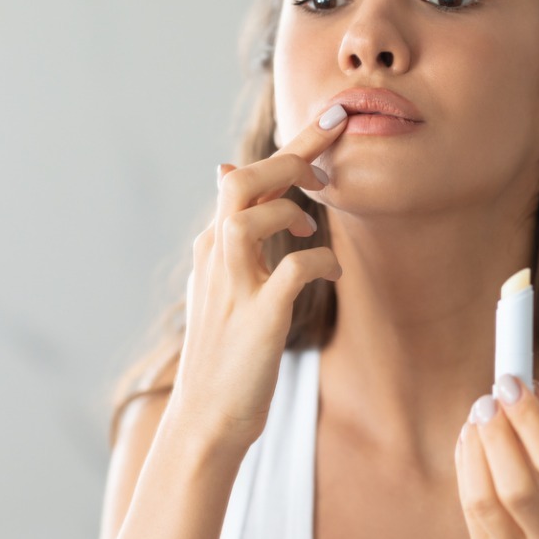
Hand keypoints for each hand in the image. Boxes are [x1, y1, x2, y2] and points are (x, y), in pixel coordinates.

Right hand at [170, 104, 348, 457]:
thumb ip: (233, 233)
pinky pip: (295, 270)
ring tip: (315, 223)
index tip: (329, 119)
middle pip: (242, 183)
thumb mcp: (223, 284)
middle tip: (331, 155)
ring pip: (251, 215)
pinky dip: (321, 261)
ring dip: (291, 208)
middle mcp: (216, 260)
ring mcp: (234, 288)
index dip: (289, 148)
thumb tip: (226, 173)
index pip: (244, 181)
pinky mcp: (258, 318)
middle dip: (291, 156)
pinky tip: (333, 272)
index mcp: (212, 249)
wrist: (205, 419)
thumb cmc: (224, 355)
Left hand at [454, 374, 538, 538]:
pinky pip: (472, 516)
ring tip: (475, 420)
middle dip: (495, 433)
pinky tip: (467, 447)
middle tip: (486, 399)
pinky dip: (466, 474)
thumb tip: (529, 390)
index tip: (512, 383)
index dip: (529, 418)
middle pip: (516, 484)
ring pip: (484, 501)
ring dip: (473, 451)